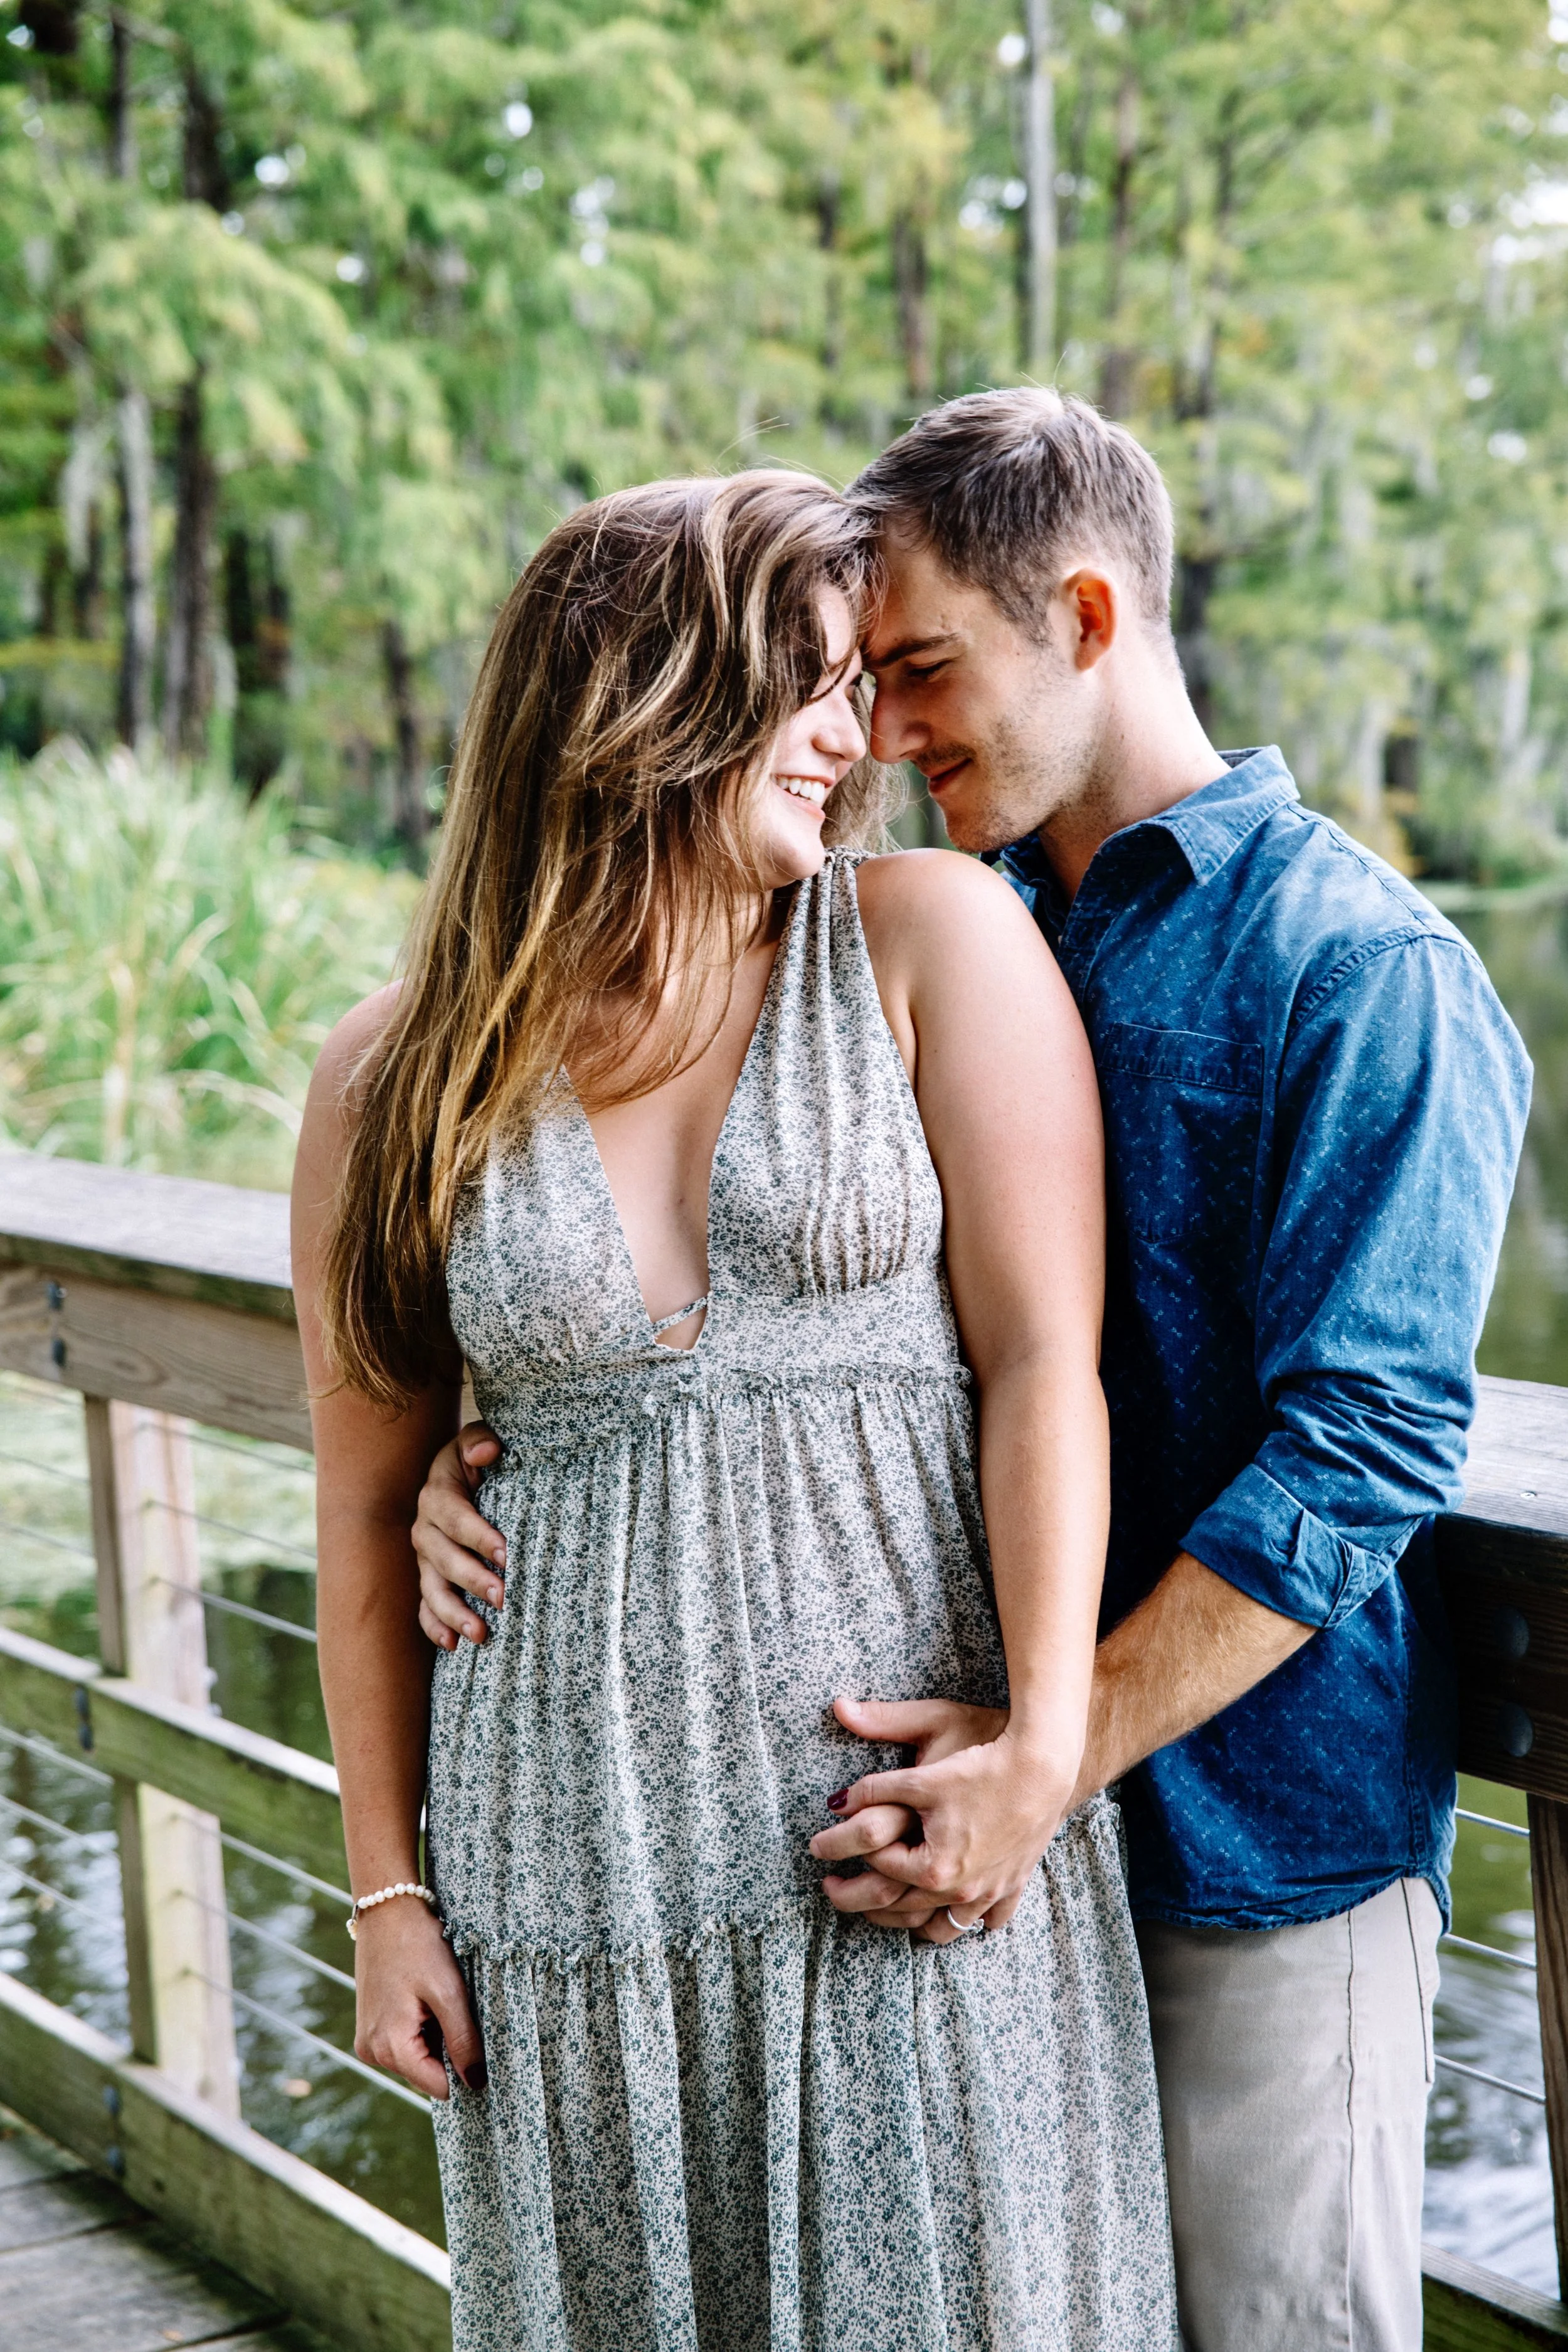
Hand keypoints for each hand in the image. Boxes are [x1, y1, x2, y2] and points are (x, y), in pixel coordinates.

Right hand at [352, 1893, 484, 2099]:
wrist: (386, 1909)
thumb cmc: (418, 1946)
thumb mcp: (449, 1991)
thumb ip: (462, 2039)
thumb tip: (476, 2082)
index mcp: (390, 2047)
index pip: (439, 2086)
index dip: (464, 2068)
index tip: (476, 2038)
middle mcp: (372, 2052)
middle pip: (427, 2074)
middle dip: (447, 2049)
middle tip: (452, 2008)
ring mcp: (367, 2040)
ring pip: (417, 2058)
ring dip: (434, 2037)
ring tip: (435, 1999)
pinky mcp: (369, 2027)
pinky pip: (404, 2043)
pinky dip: (421, 2027)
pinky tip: (423, 1998)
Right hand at [414, 1422, 506, 1649]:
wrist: (461, 1476)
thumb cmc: (479, 1459)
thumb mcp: (478, 1441)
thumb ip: (481, 1441)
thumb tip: (487, 1452)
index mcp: (437, 1496)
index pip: (455, 1519)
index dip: (478, 1537)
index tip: (506, 1554)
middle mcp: (425, 1529)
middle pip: (443, 1560)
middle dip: (472, 1581)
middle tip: (503, 1598)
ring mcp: (424, 1559)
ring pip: (432, 1590)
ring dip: (454, 1614)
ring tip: (480, 1634)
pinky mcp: (429, 1579)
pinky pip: (424, 1608)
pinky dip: (435, 1627)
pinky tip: (454, 1645)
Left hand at [808, 1694, 1072, 1944]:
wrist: (1046, 1764)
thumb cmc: (983, 1759)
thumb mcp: (922, 1769)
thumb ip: (875, 1785)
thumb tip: (835, 1800)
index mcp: (934, 1866)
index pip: (879, 1865)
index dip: (848, 1851)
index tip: (822, 1849)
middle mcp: (961, 1889)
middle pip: (902, 1908)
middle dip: (862, 1900)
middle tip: (834, 1890)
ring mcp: (991, 1891)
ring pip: (944, 1928)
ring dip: (911, 1923)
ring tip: (888, 1909)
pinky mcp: (1014, 1881)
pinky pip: (988, 1920)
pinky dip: (966, 1921)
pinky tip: (952, 1913)